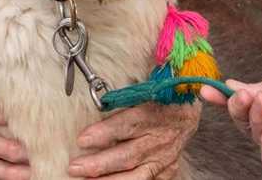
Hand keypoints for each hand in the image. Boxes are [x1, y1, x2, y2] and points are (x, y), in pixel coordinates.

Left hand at [67, 101, 199, 178]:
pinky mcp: (166, 171)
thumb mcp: (141, 90)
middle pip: (128, 155)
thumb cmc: (158, 98)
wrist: (186, 113)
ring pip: (136, 175)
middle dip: (99, 164)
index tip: (82, 139)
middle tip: (75, 167)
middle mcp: (159, 139)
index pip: (126, 125)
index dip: (104, 133)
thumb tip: (95, 98)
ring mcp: (164, 159)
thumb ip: (120, 97)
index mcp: (152, 114)